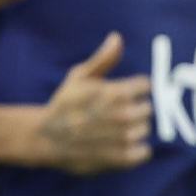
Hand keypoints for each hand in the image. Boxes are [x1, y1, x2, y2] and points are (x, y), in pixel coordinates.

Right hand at [38, 32, 151, 173]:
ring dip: (133, 129)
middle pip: (148, 108)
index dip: (133, 89)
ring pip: (145, 129)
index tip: (119, 94)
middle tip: (113, 114)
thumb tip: (117, 37)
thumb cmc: (64, 104)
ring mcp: (125, 138)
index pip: (146, 86)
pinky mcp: (124, 158)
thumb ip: (103, 59)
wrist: (47, 137)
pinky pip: (145, 151)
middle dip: (134, 108)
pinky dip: (136, 150)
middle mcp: (125, 115)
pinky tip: (118, 145)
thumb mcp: (80, 76)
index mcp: (118, 92)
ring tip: (112, 130)